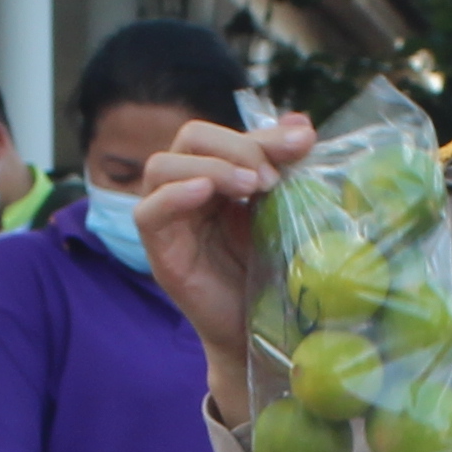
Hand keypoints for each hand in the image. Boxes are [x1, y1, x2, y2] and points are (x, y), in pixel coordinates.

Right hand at [137, 112, 312, 399]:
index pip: (226, 133)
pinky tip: (205, 193)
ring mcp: (167, 217)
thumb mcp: (280, 210)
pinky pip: (148, 211)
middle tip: (270, 177)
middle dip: (235, 147)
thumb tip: (303, 124)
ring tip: (250, 186)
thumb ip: (285, 168)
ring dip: (210, 167)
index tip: (303, 144)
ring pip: (163, 166)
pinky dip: (174, 195)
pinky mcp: (158, 249)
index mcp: (215, 173)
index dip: (263, 134)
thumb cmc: (268, 269)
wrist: (258, 327)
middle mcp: (185, 187)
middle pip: (191, 137)